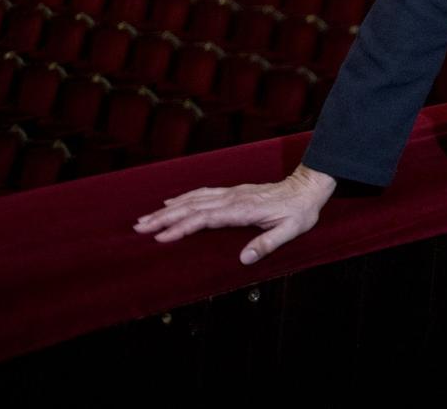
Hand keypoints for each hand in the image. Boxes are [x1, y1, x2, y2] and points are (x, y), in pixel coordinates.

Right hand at [132, 164, 337, 264]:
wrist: (308, 187)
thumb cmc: (300, 211)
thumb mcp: (291, 230)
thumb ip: (267, 244)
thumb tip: (243, 259)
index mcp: (242, 210)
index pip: (205, 219)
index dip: (182, 227)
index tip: (161, 237)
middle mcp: (233, 199)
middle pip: (192, 208)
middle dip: (164, 218)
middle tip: (138, 228)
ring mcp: (231, 193)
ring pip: (194, 199)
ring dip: (168, 209)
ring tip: (145, 218)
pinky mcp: (233, 192)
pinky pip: (203, 193)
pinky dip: (183, 198)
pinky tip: (170, 202)